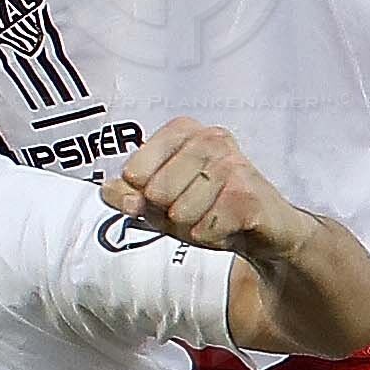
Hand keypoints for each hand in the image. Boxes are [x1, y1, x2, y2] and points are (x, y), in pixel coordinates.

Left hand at [99, 118, 315, 260]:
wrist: (264, 228)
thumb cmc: (208, 208)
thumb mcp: (161, 202)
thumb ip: (129, 195)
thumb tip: (106, 190)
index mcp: (183, 131)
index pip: (134, 172)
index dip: (143, 197)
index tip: (167, 196)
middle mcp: (210, 138)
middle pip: (155, 194)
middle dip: (169, 216)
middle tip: (195, 210)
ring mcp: (231, 163)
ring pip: (179, 213)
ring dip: (192, 228)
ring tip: (213, 217)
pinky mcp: (247, 194)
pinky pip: (203, 229)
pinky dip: (210, 238)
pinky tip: (228, 226)